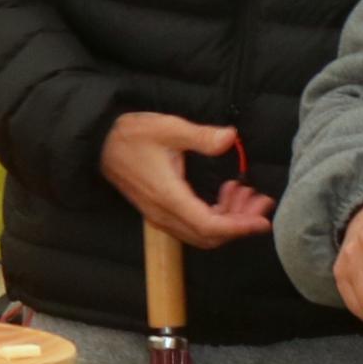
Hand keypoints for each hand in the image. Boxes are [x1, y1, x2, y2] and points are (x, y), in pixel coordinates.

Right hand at [101, 112, 273, 247]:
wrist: (100, 145)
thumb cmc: (132, 135)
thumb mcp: (167, 127)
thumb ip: (201, 136)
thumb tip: (230, 137)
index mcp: (169, 197)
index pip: (209, 225)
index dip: (239, 227)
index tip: (262, 220)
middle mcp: (165, 214)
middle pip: (209, 236)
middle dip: (240, 224)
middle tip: (262, 202)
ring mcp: (161, 216)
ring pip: (203, 233)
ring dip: (230, 220)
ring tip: (247, 194)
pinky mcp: (161, 213)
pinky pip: (194, 225)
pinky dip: (216, 216)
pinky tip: (226, 194)